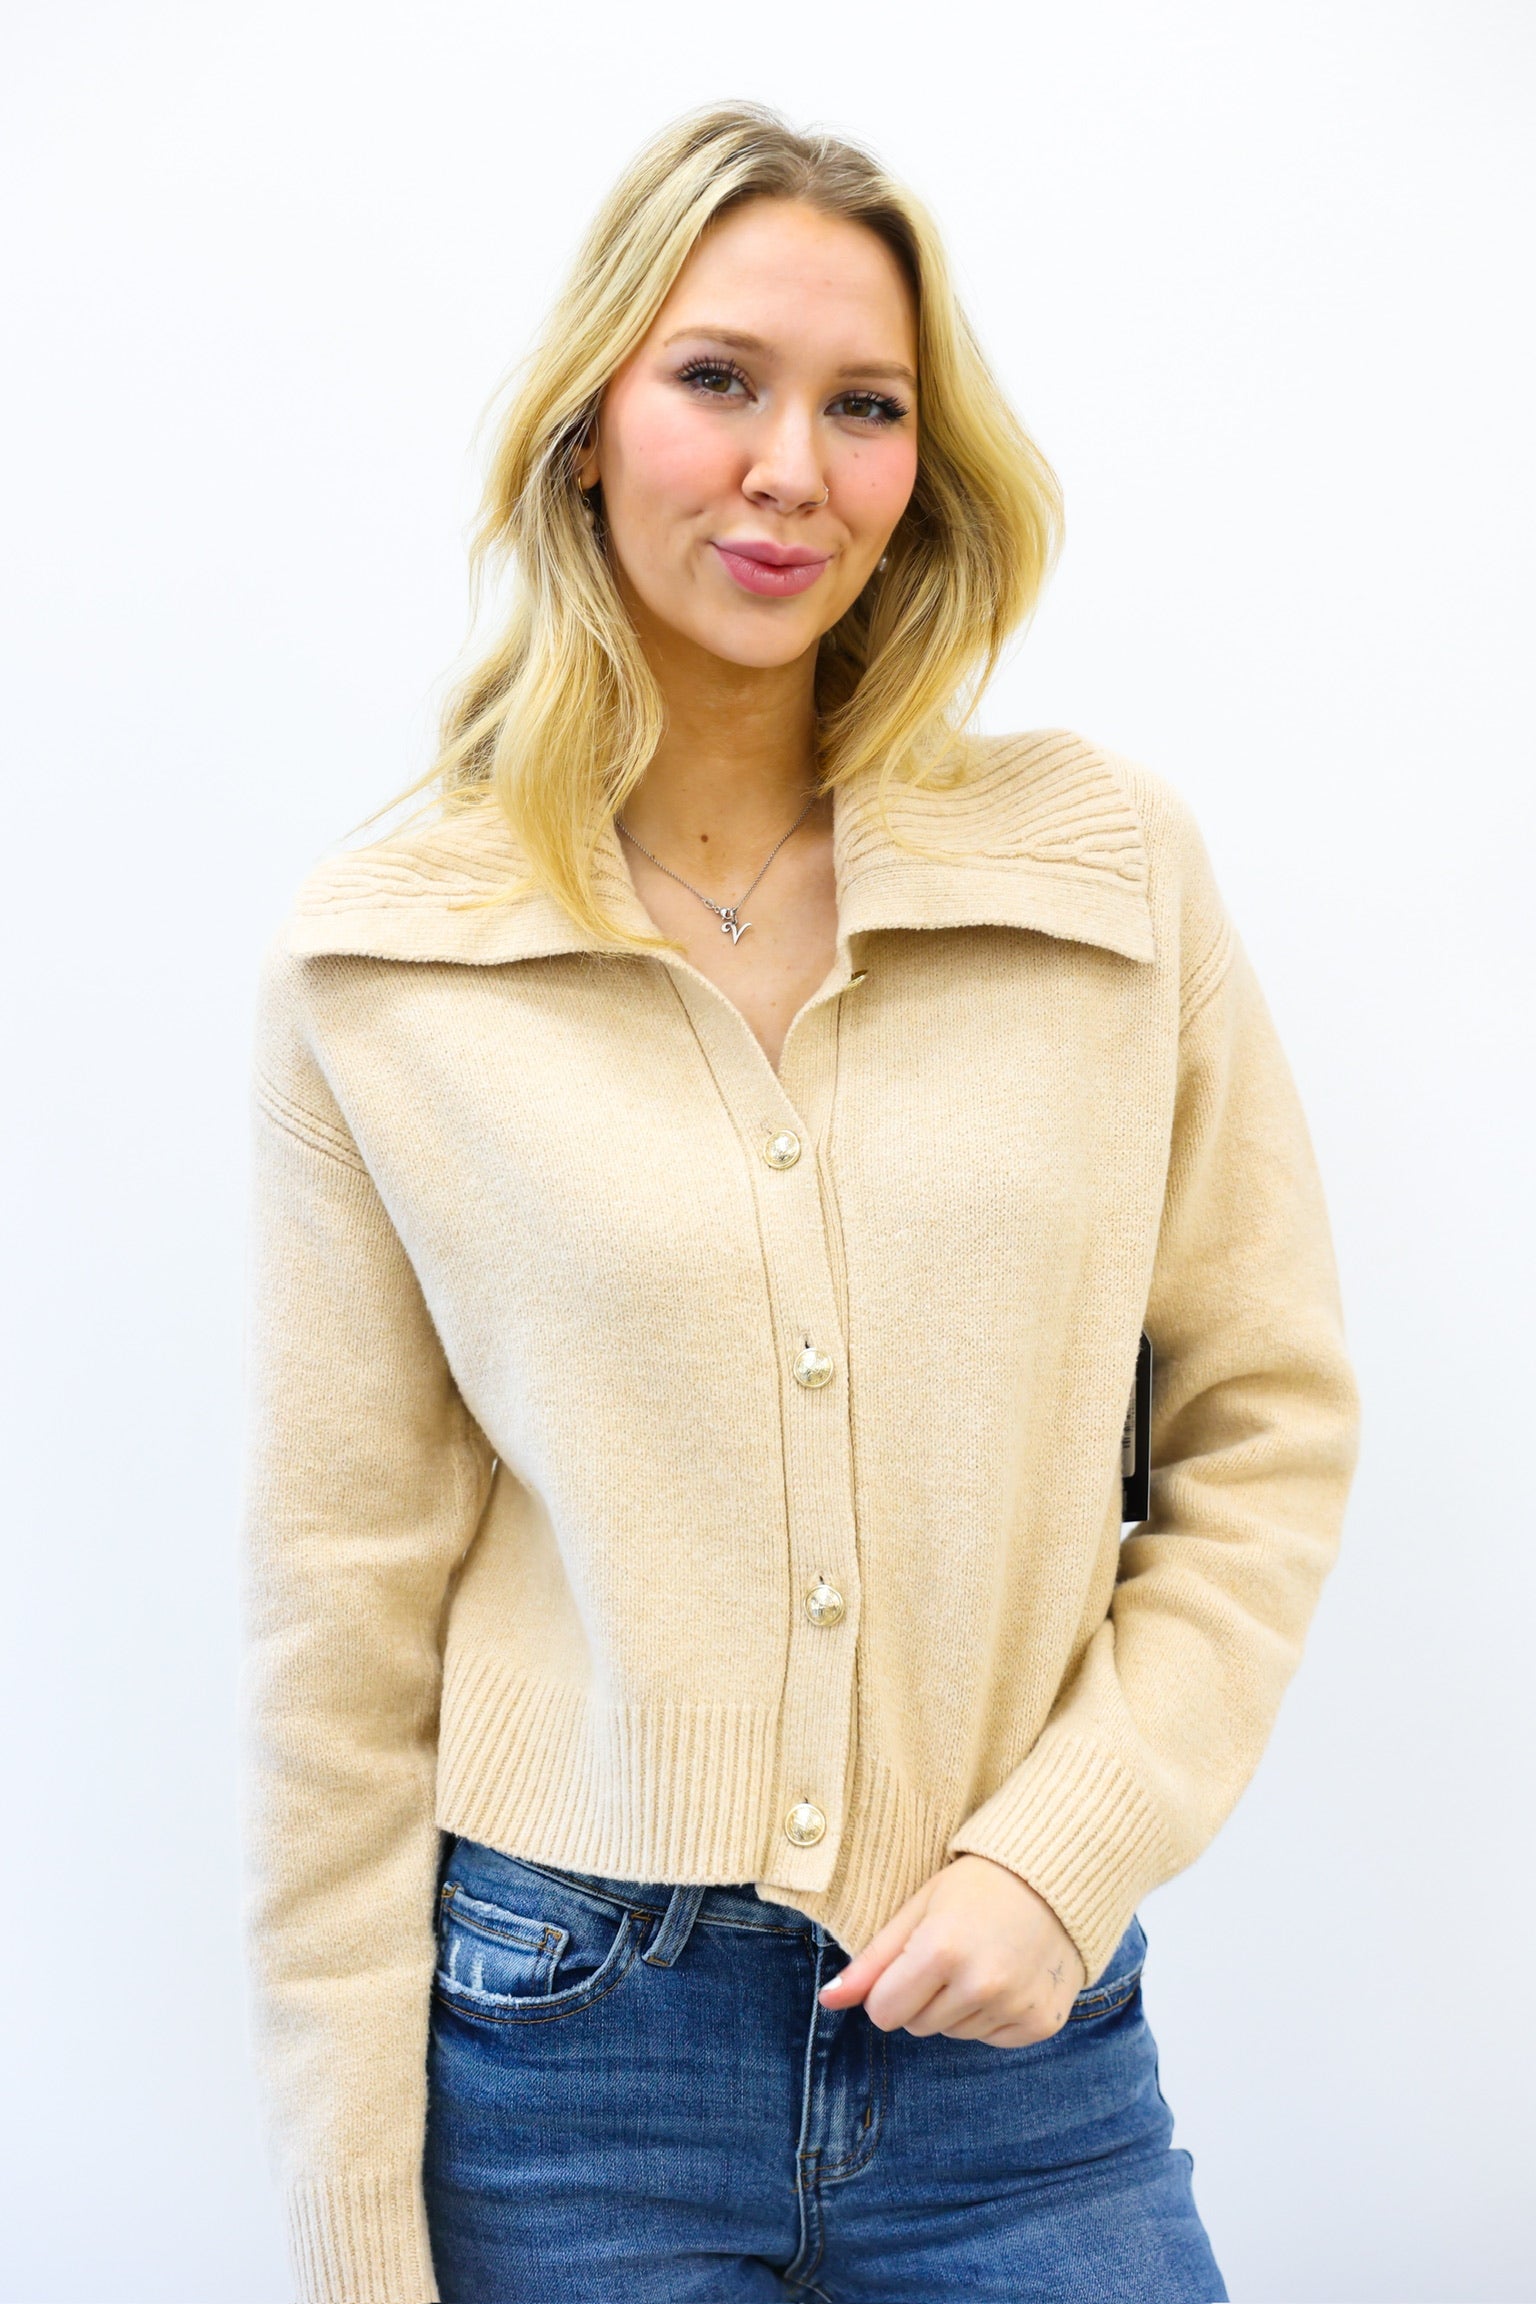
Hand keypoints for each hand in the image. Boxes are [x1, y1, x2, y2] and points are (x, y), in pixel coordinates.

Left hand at [817, 1853, 1086, 2046]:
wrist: (1054, 1878)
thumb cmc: (977, 1887)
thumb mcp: (918, 1909)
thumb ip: (872, 1961)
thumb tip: (828, 2001)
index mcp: (941, 1951)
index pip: (884, 2012)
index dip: (889, 1990)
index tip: (908, 1963)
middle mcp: (981, 1984)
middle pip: (917, 2026)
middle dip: (924, 1996)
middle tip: (951, 1953)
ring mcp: (1016, 2007)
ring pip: (954, 2034)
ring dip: (958, 2006)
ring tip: (982, 1959)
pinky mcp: (1042, 2023)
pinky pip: (992, 2040)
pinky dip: (993, 2016)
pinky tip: (1008, 1977)